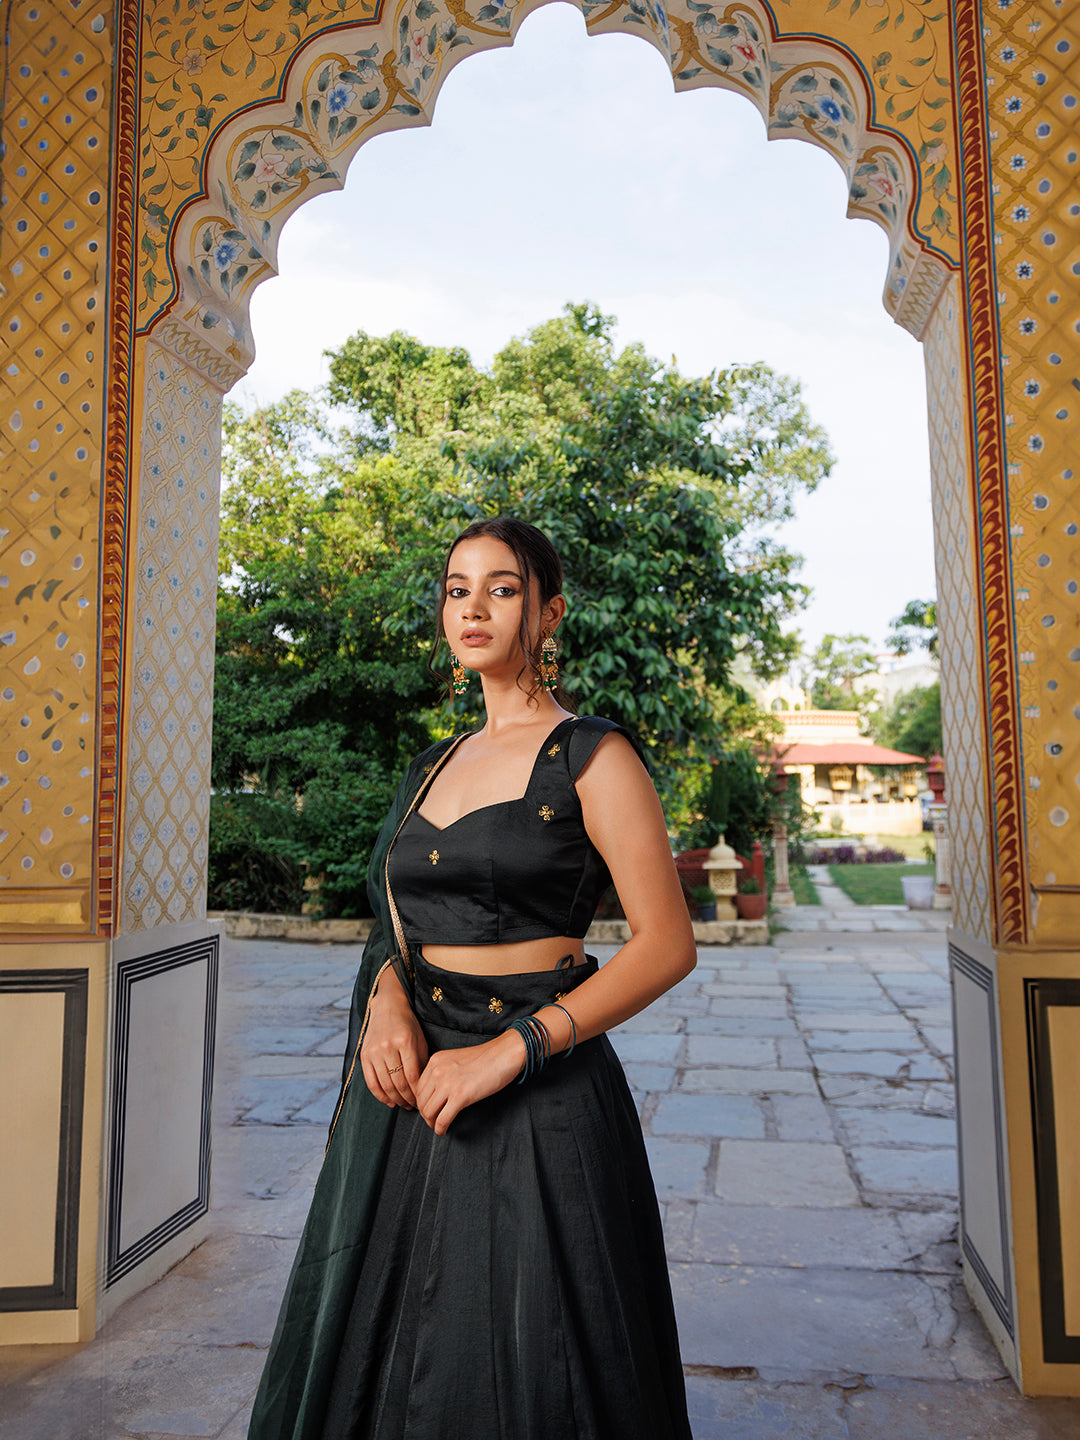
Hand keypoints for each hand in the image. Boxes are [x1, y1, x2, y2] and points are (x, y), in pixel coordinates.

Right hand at [361, 968, 428, 1109]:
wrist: (387, 1007)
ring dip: (396, 1099)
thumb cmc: (408, 1024)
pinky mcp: (364, 1055)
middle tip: (414, 1107)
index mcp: (405, 1041)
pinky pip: (371, 1081)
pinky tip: (389, 1101)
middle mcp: (388, 1046)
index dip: (417, 1092)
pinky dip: (380, 1095)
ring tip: (404, 1105)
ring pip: (385, 1085)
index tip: (423, 1100)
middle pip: (398, 1082)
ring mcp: (374, 1051)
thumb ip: (421, 1062)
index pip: (412, 1075)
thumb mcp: (419, 1039)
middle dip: (408, 1098)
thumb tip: (423, 1088)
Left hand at [415, 1031, 524, 1135]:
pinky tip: (444, 1131)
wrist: (504, 1055)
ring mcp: (448, 1084)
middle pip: (421, 1101)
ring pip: (428, 1112)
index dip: (422, 1102)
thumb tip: (434, 1093)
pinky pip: (442, 1119)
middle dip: (426, 1114)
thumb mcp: (455, 1059)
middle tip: (433, 1120)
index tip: (429, 1108)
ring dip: (431, 1123)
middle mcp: (437, 1071)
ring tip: (438, 1126)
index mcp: (435, 1060)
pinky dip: (440, 1129)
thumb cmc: (485, 1058)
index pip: (418, 1087)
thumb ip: (442, 1071)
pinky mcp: (460, 1096)